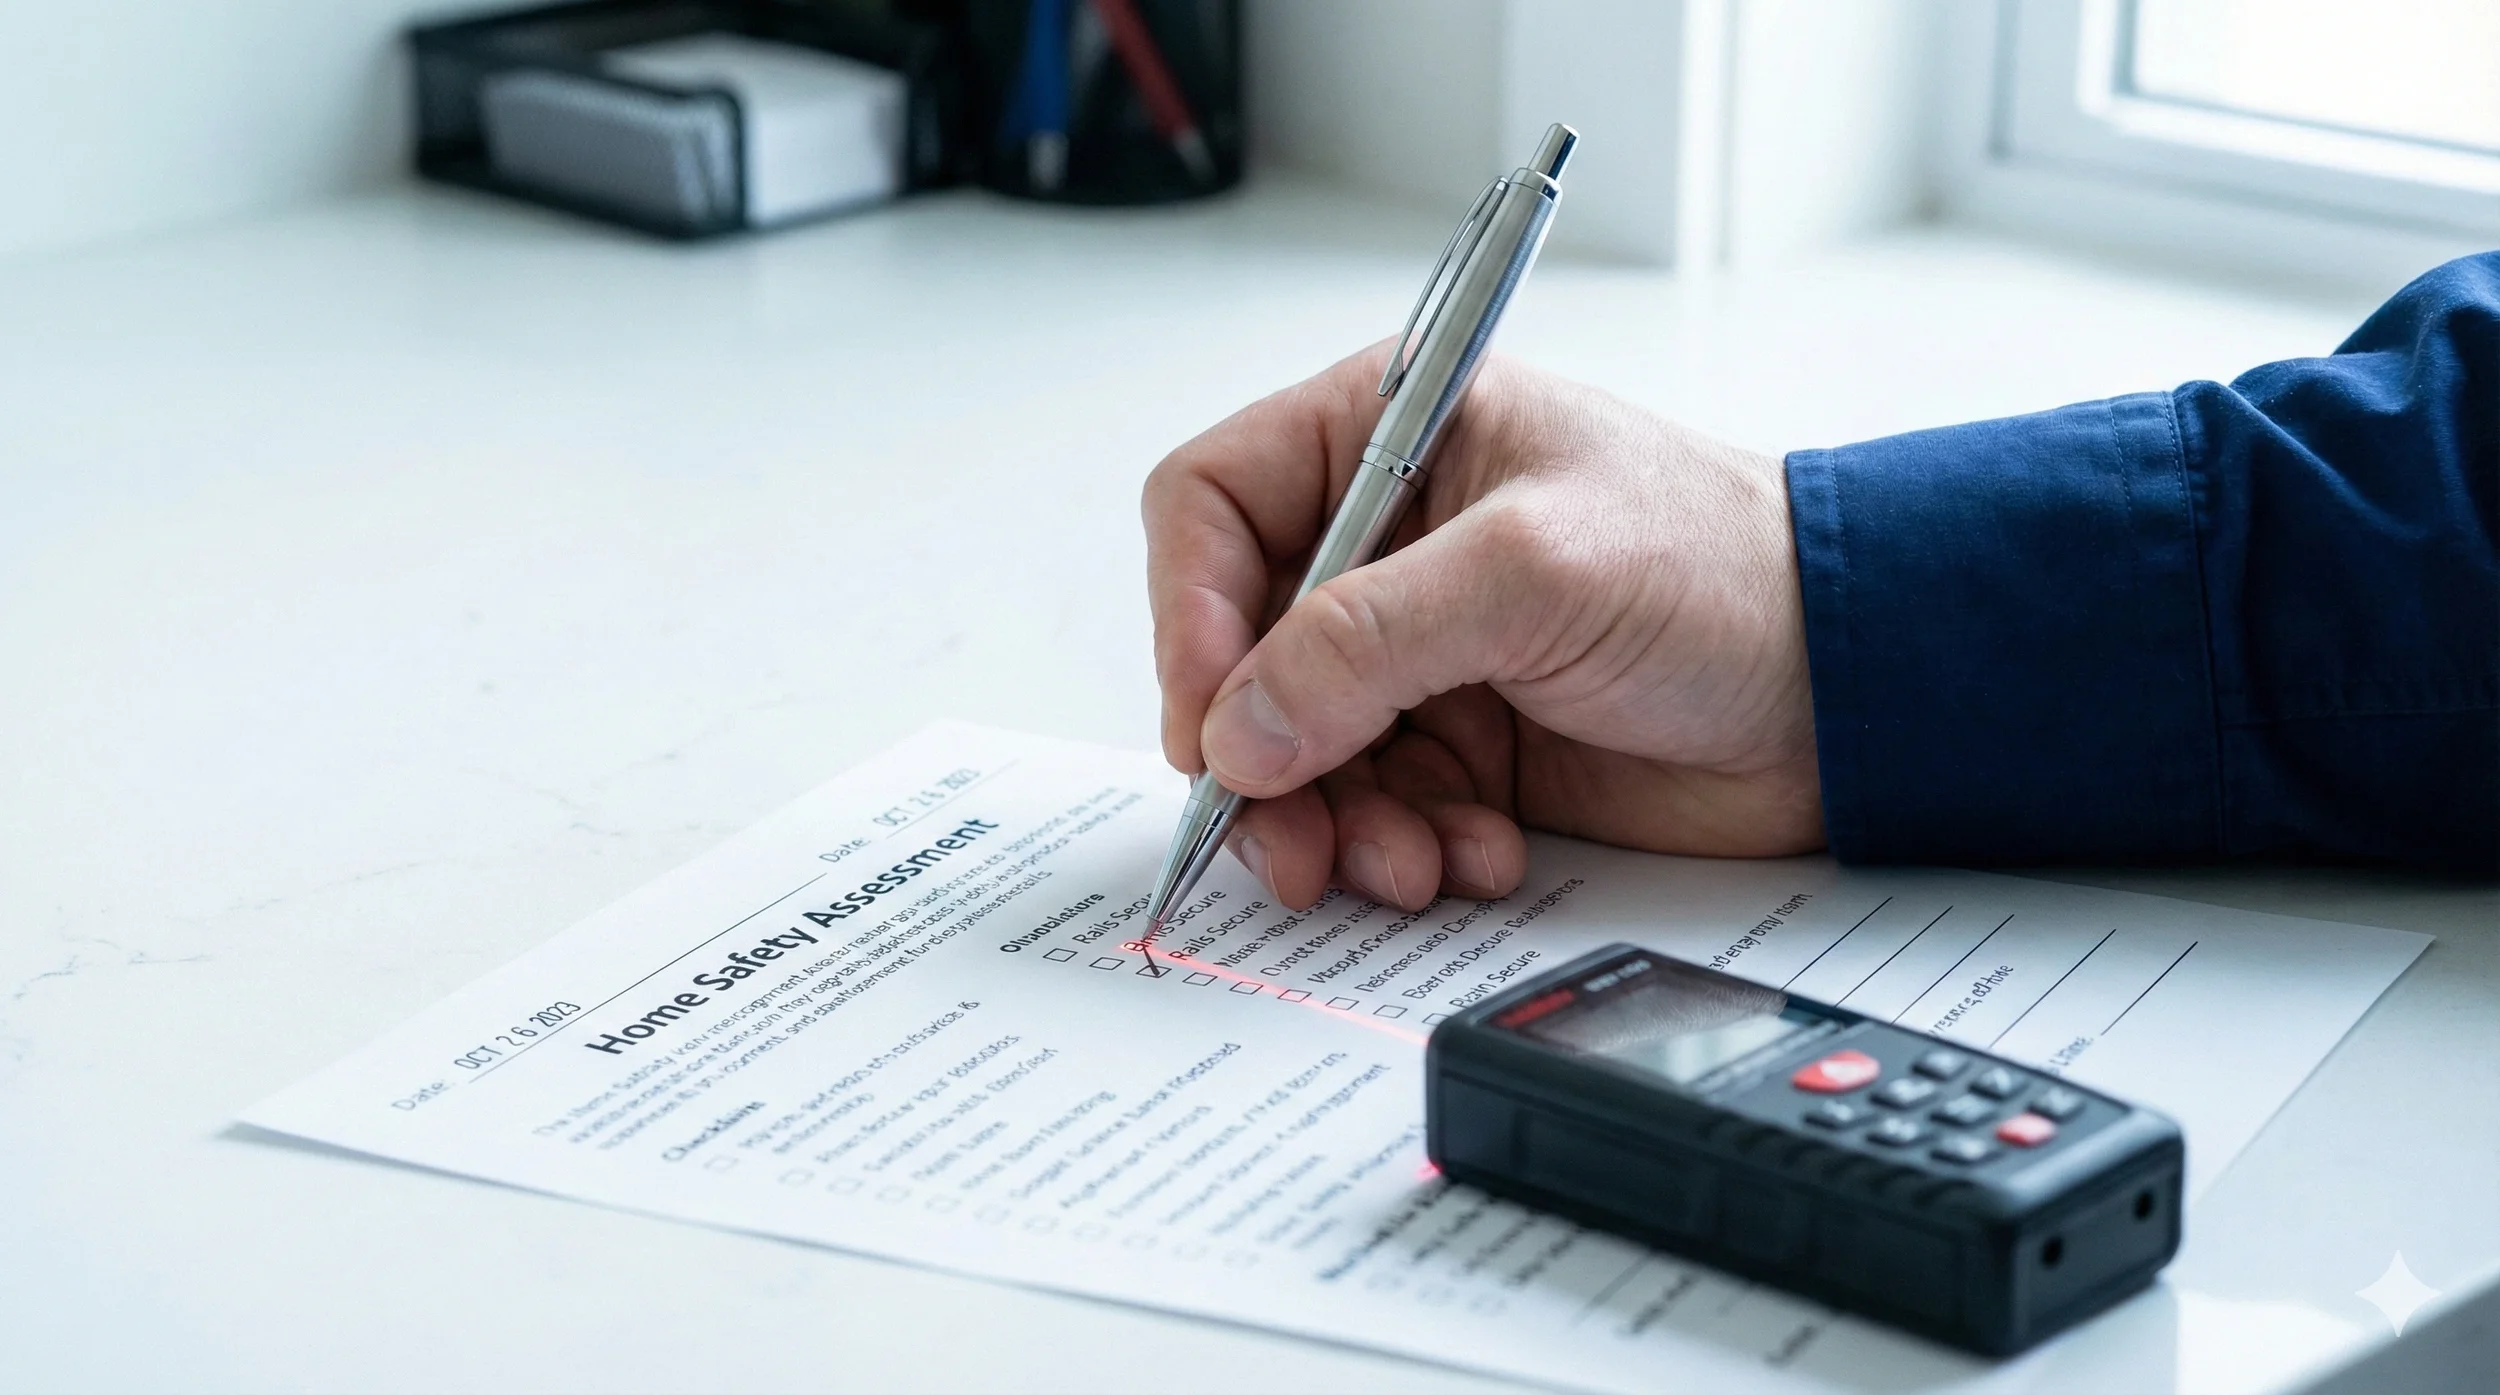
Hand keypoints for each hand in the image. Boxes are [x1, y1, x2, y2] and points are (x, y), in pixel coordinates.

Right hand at [1142, 347, 1822, 912]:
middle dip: (1263, 757)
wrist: (1848, 693)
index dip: (1190, 617)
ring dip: (1337, 824)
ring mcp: (1421, 652)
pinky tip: (1478, 854)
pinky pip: (1373, 810)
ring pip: (1297, 752)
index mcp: (1390, 436)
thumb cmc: (1724, 573)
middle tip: (1289, 839)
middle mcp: (1388, 543)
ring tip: (1410, 863)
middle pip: (1238, 654)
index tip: (1212, 722)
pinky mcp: (1461, 745)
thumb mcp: (1532, 575)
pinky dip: (1406, 849)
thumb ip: (1367, 643)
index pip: (1211, 511)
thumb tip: (1238, 731)